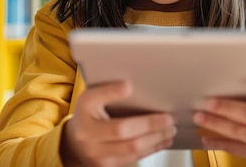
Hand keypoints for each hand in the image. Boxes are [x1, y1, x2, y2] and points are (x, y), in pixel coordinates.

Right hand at [60, 81, 175, 166]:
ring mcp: (97, 154)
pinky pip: (134, 158)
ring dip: (155, 138)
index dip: (110, 93)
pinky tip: (163, 141)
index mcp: (83, 112)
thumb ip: (107, 92)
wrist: (76, 145)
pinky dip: (152, 149)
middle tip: (168, 118)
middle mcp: (87, 136)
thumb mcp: (91, 100)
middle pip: (121, 130)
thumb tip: (129, 87)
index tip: (128, 86)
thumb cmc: (89, 117)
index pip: (92, 100)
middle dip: (149, 124)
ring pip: (131, 148)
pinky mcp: (108, 166)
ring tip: (170, 129)